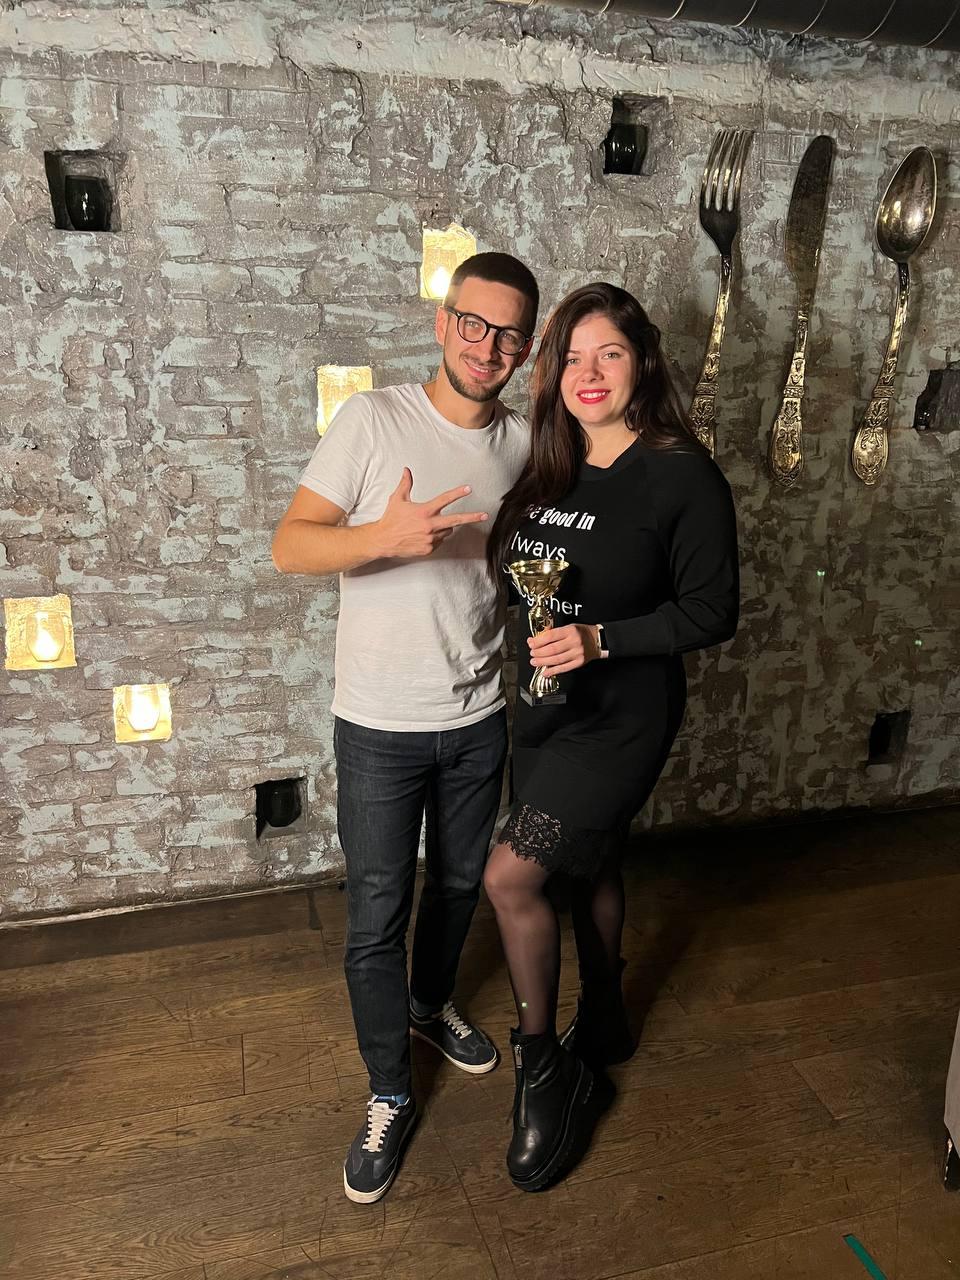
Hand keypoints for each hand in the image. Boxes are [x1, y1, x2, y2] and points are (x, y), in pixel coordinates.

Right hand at [372, 468, 487, 558]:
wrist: (383, 540)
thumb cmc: (390, 519)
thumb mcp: (397, 499)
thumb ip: (405, 484)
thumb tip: (406, 470)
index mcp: (424, 511)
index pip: (444, 499)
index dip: (457, 492)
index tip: (468, 489)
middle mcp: (429, 525)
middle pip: (456, 520)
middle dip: (472, 517)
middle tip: (484, 515)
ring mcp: (430, 538)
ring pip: (447, 531)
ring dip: (444, 527)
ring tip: (428, 525)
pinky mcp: (429, 548)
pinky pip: (439, 541)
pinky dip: (436, 537)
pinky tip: (424, 535)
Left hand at [528, 623, 600, 674]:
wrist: (598, 640)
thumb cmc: (582, 633)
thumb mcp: (569, 627)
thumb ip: (554, 632)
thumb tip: (537, 638)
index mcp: (570, 631)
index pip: (550, 636)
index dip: (538, 641)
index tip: (531, 643)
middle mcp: (574, 642)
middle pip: (552, 649)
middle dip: (539, 653)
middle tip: (532, 654)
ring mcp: (577, 653)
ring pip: (556, 660)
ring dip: (543, 662)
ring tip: (535, 662)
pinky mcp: (579, 662)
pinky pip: (564, 668)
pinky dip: (553, 671)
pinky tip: (545, 672)